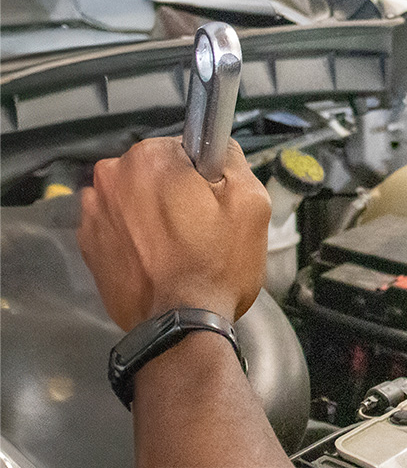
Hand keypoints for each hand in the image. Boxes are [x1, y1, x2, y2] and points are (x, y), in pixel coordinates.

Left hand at [77, 137, 269, 330]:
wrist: (180, 326)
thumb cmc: (218, 264)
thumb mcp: (251, 201)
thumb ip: (232, 159)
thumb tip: (216, 149)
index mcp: (149, 158)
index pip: (185, 149)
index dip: (204, 175)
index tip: (213, 203)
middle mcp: (111, 177)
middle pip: (156, 173)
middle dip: (176, 193)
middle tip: (201, 228)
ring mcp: (93, 213)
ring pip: (136, 200)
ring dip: (153, 214)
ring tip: (178, 249)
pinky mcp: (88, 246)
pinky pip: (119, 228)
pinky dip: (137, 238)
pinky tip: (157, 261)